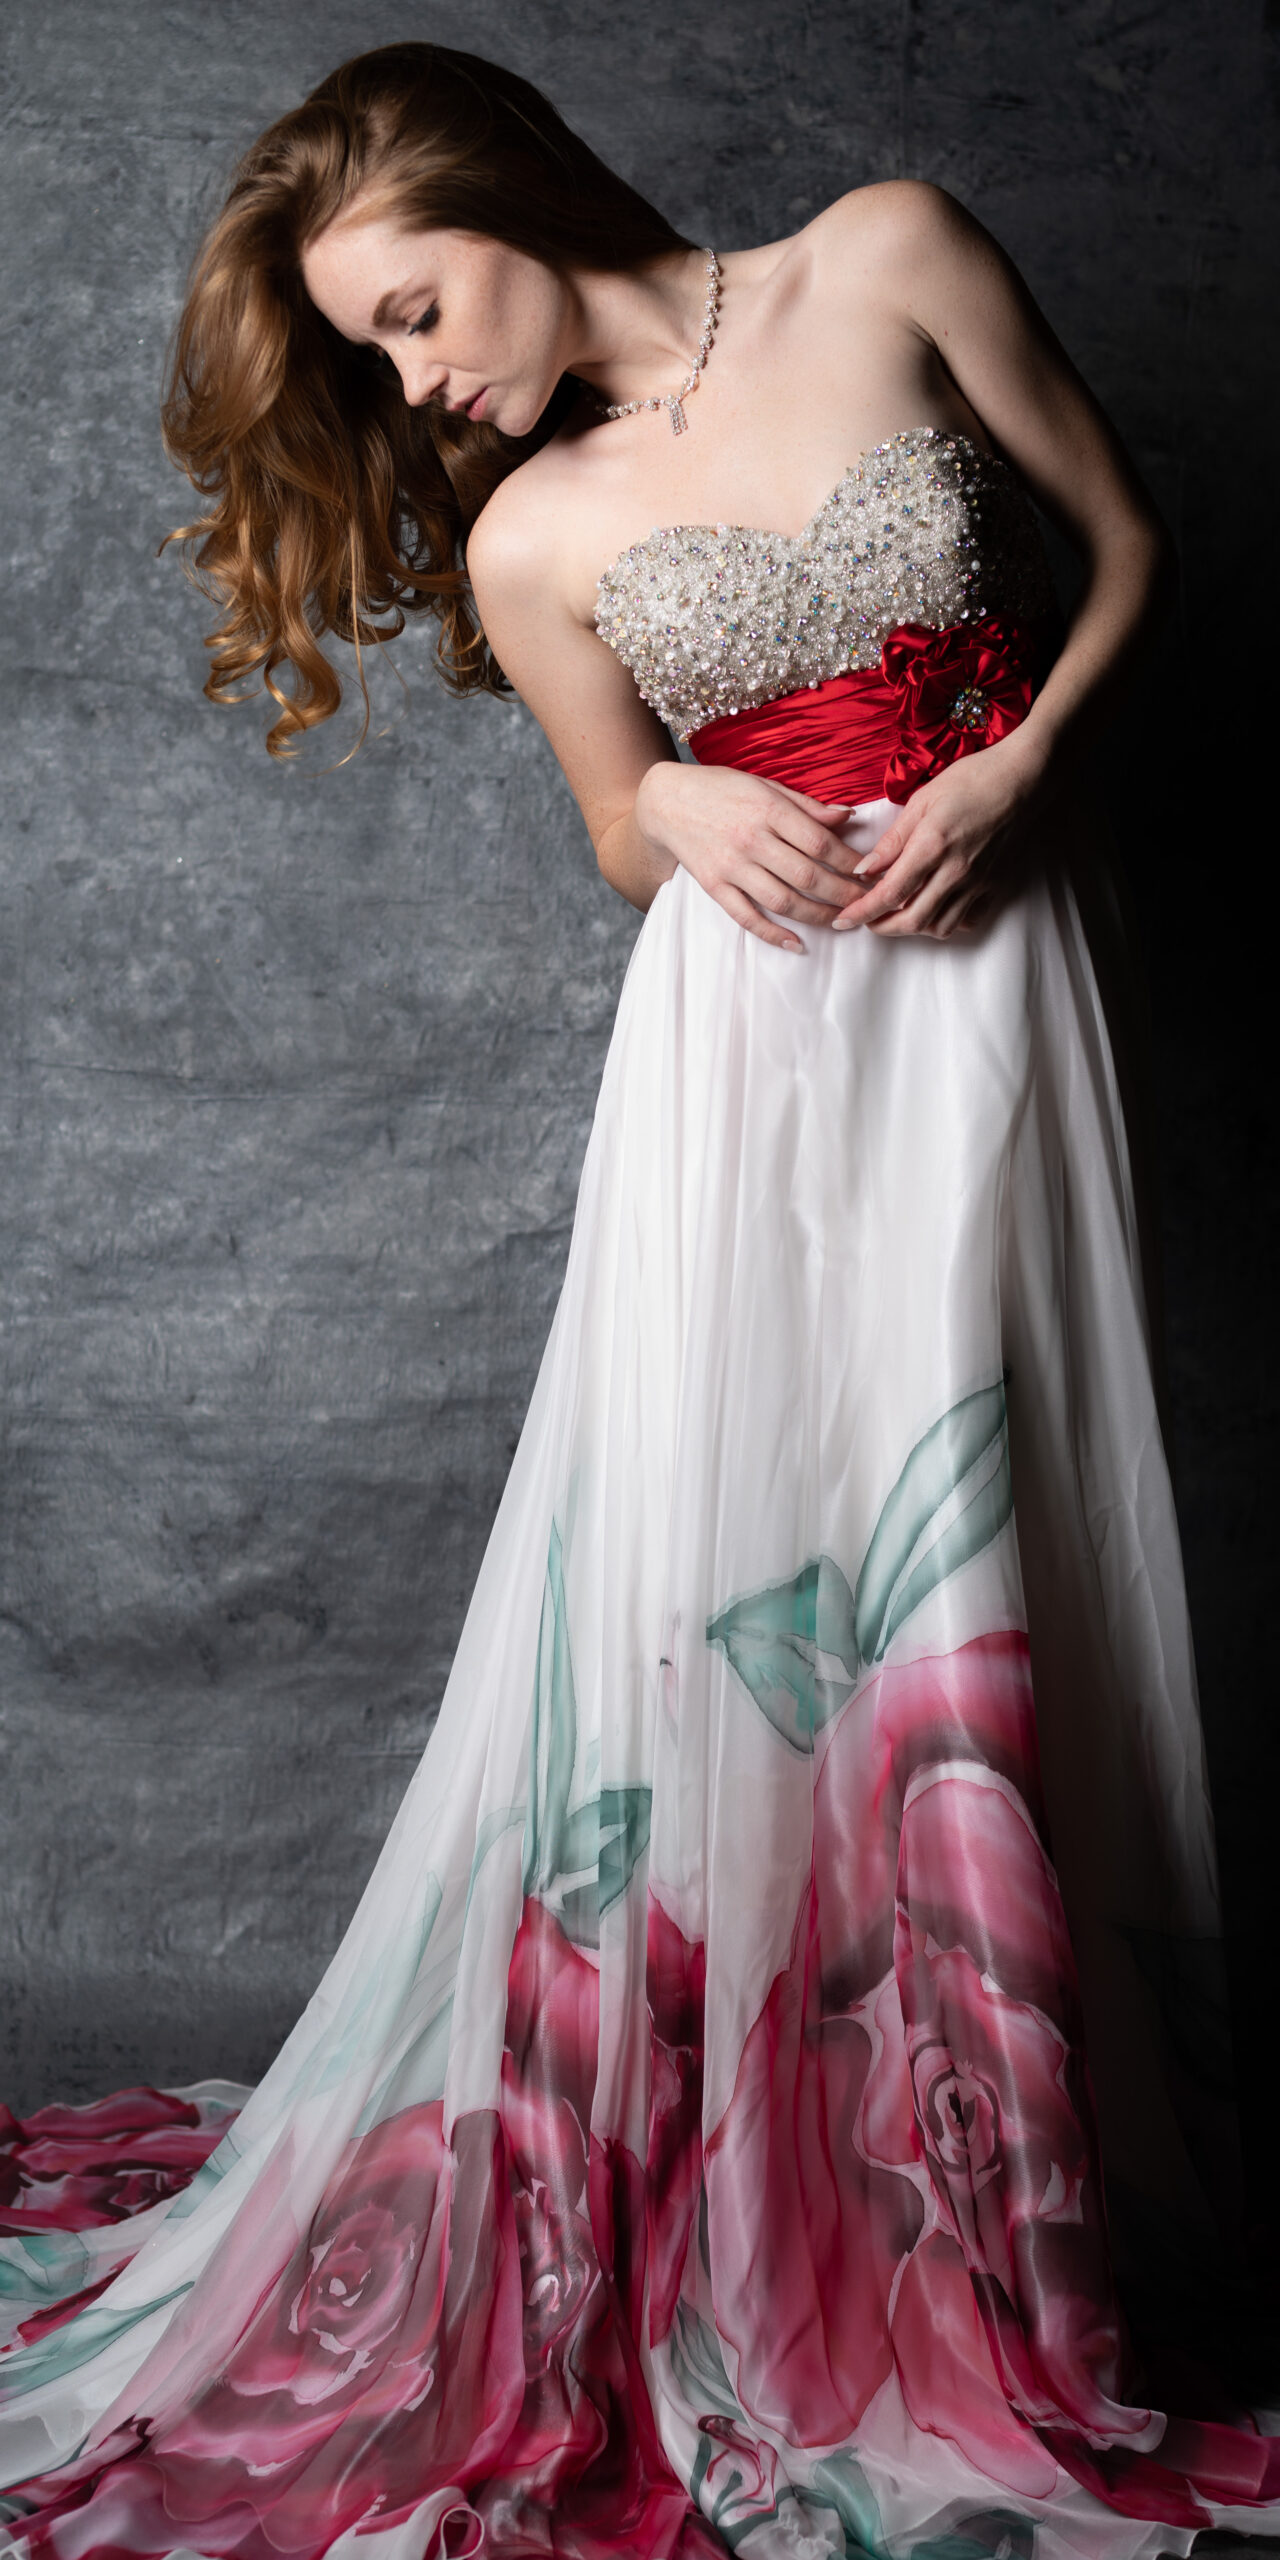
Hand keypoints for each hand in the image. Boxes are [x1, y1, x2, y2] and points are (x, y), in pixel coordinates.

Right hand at [634, 761, 859, 952]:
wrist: (666, 801)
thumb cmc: (721, 788)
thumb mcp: (765, 785)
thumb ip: (806, 805)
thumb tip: (847, 817)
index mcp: (769, 809)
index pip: (821, 842)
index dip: (850, 861)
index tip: (868, 872)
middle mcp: (751, 839)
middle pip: (809, 876)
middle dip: (844, 893)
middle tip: (865, 902)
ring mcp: (732, 866)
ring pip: (784, 900)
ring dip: (818, 916)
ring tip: (841, 922)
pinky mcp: (714, 886)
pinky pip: (747, 917)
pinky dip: (773, 934)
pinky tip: (796, 944)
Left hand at [832, 732, 1047, 940]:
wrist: (1024, 778)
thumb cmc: (972, 779)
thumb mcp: (922, 800)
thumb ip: (892, 840)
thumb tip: (863, 870)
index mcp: (932, 846)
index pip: (889, 893)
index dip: (862, 912)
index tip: (844, 920)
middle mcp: (956, 872)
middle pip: (912, 920)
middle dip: (883, 928)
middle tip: (866, 921)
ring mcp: (978, 882)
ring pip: (939, 927)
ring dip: (912, 927)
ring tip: (897, 913)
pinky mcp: (995, 885)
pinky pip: (966, 920)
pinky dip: (945, 922)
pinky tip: (934, 908)